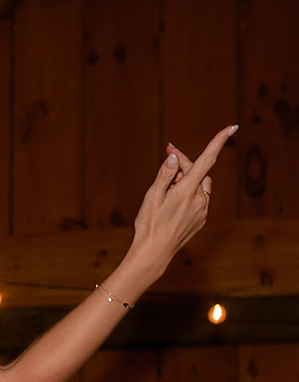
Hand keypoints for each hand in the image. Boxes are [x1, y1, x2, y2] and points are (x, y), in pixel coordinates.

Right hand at [129, 125, 236, 270]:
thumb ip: (165, 175)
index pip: (207, 159)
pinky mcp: (201, 219)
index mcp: (187, 191)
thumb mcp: (152, 197)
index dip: (219, 141)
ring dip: (187, 180)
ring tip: (167, 188)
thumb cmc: (149, 225)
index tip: (232, 127)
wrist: (154, 254)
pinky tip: (173, 204)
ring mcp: (203, 210)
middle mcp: (200, 199)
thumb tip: (174, 158)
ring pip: (199, 184)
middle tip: (167, 156)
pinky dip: (188, 194)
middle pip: (197, 171)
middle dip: (183, 163)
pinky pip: (199, 199)